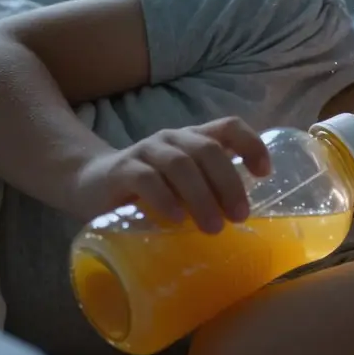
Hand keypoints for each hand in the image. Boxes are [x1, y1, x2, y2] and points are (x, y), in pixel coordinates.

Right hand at [67, 117, 271, 232]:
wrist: (89, 183)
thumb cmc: (149, 189)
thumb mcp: (182, 185)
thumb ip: (208, 191)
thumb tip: (244, 221)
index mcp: (193, 139)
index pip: (228, 126)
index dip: (251, 144)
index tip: (264, 173)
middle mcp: (173, 139)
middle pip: (208, 149)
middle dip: (229, 183)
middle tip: (239, 217)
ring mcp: (146, 151)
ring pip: (180, 164)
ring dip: (201, 197)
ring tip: (213, 228)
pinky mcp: (122, 170)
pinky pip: (146, 179)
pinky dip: (165, 199)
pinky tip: (177, 220)